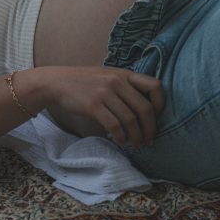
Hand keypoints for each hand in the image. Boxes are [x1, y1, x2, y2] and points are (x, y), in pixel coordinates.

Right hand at [46, 66, 164, 148]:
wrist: (58, 82)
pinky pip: (114, 125)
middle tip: (149, 140)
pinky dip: (120, 137)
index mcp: (125, 74)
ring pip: (131, 120)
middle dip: (150, 129)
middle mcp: (117, 81)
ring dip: (136, 137)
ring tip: (136, 145)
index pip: (155, 86)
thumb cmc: (86, 82)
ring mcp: (105, 92)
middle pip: (145, 109)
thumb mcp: (109, 76)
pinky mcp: (93, 105)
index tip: (157, 118)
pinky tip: (120, 141)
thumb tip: (147, 110)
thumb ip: (126, 87)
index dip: (161, 104)